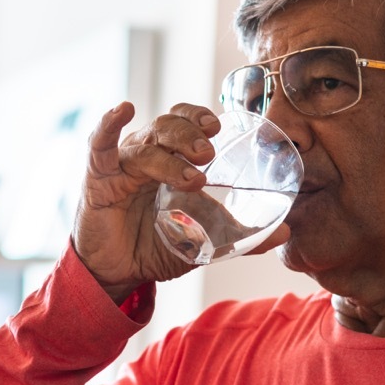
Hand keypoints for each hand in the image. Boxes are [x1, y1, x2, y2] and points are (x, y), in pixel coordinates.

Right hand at [73, 101, 259, 302]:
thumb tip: (286, 231)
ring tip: (193, 177)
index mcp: (168, 158)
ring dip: (170, 155)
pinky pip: (99, 146)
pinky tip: (122, 110)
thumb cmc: (155, 245)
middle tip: (209, 154)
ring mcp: (121, 165)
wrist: (119, 273)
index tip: (217, 127)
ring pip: (145, 144)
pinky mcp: (98, 180)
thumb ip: (242, 237)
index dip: (198, 117)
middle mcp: (145, 154)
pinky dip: (108, 126)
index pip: (183, 122)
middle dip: (190, 136)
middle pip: (167, 127)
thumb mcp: (204, 240)